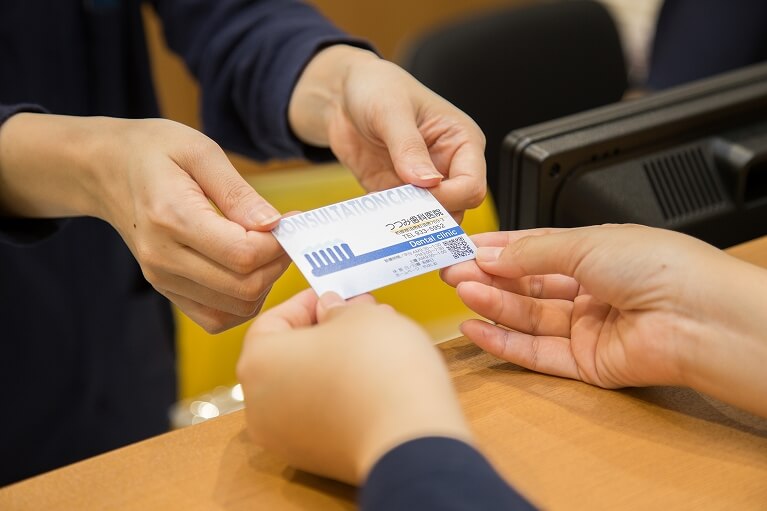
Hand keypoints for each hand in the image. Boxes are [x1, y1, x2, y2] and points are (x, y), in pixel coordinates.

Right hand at [0, 114, 289, 332]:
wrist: (107, 171)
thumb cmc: (155, 151)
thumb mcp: (200, 151)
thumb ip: (238, 191)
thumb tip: (273, 224)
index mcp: (172, 218)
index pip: (243, 254)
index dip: (279, 243)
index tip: (292, 220)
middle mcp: (163, 257)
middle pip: (244, 287)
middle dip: (278, 263)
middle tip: (285, 235)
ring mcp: (162, 279)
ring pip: (236, 308)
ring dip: (265, 284)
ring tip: (267, 250)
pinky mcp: (167, 290)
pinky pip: (217, 318)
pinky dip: (244, 302)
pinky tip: (250, 270)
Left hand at [237, 290, 470, 484]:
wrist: (409, 440)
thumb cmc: (379, 369)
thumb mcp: (361, 316)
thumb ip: (338, 309)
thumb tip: (331, 311)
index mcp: (258, 363)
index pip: (273, 321)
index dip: (307, 302)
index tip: (333, 295)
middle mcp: (260, 405)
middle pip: (289, 356)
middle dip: (326, 332)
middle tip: (360, 316)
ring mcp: (285, 438)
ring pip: (306, 387)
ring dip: (336, 363)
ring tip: (376, 346)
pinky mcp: (315, 460)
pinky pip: (322, 415)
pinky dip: (342, 395)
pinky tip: (375, 380)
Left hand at [288, 45, 485, 220]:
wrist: (341, 96)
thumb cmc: (376, 88)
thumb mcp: (391, 110)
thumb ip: (409, 147)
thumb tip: (428, 182)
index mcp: (461, 141)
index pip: (472, 185)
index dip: (449, 196)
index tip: (420, 192)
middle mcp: (448, 166)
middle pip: (456, 209)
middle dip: (431, 215)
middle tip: (401, 211)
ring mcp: (422, 184)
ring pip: (430, 221)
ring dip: (409, 222)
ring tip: (385, 215)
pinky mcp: (396, 194)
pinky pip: (399, 219)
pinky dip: (388, 223)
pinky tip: (372, 216)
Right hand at [441, 225, 766, 416]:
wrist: (697, 317)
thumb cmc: (659, 267)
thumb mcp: (584, 243)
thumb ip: (531, 252)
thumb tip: (491, 254)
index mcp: (596, 253)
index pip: (535, 250)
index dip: (498, 248)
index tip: (463, 247)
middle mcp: (591, 290)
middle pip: (527, 285)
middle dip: (488, 275)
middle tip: (450, 269)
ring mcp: (588, 328)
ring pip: (528, 317)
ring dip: (491, 303)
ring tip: (460, 290)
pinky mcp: (586, 364)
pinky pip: (536, 353)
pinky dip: (503, 341)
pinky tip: (476, 327)